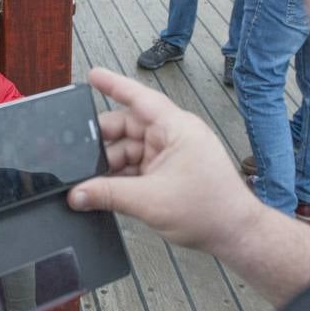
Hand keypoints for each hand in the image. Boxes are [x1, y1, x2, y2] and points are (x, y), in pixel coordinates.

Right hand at [68, 67, 261, 253]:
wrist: (234, 235)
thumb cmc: (211, 210)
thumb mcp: (150, 201)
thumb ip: (108, 195)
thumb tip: (77, 193)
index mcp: (176, 128)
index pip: (140, 98)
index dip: (114, 85)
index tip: (93, 75)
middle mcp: (173, 136)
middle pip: (127, 127)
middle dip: (102, 142)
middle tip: (75, 155)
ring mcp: (170, 154)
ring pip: (128, 150)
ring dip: (109, 165)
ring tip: (88, 182)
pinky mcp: (167, 172)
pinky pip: (136, 167)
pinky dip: (119, 177)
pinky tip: (103, 190)